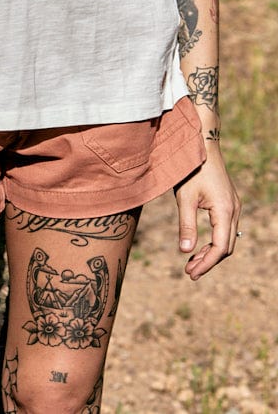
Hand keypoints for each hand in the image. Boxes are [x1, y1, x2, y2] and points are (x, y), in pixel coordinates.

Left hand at [174, 143, 240, 279]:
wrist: (202, 144)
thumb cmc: (191, 169)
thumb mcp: (185, 197)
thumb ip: (187, 225)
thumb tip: (186, 252)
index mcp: (225, 211)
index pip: (219, 247)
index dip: (206, 263)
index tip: (191, 273)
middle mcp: (234, 211)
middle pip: (225, 246)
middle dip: (208, 261)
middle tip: (189, 272)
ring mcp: (233, 206)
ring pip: (226, 238)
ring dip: (210, 252)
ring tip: (192, 262)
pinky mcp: (228, 202)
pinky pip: (224, 228)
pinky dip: (213, 240)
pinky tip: (199, 245)